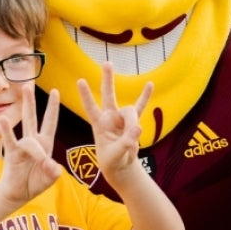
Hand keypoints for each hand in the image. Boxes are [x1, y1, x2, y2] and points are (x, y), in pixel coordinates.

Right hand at [0, 84, 62, 206]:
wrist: (18, 194)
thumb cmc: (35, 183)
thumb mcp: (50, 178)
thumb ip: (53, 171)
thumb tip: (48, 163)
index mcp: (45, 144)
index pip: (50, 122)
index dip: (52, 108)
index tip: (55, 91)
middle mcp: (33, 141)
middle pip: (34, 117)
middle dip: (32, 101)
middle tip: (29, 84)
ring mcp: (22, 146)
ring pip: (26, 125)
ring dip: (27, 107)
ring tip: (25, 92)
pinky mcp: (12, 153)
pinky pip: (10, 139)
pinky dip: (7, 130)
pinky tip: (3, 119)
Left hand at [78, 62, 150, 182]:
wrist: (121, 166)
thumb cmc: (112, 161)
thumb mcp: (115, 155)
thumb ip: (126, 142)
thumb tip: (138, 127)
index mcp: (99, 124)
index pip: (90, 107)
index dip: (86, 95)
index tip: (80, 80)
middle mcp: (109, 117)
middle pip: (107, 94)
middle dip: (107, 79)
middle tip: (107, 63)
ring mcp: (121, 118)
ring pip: (130, 111)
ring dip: (133, 123)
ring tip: (134, 136)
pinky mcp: (133, 122)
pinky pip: (140, 107)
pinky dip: (145, 97)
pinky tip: (150, 84)